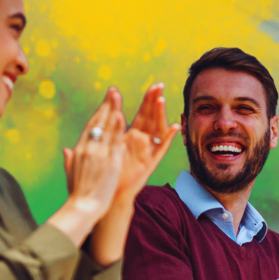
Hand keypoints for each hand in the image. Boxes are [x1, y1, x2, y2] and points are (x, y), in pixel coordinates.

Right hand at [48, 87, 126, 249]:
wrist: (82, 207)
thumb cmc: (77, 195)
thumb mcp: (71, 174)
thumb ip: (70, 160)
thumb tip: (67, 150)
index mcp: (80, 151)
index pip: (90, 128)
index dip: (98, 114)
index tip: (104, 104)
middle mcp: (88, 149)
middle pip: (98, 123)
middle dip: (106, 106)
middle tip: (113, 91)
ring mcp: (98, 154)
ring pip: (106, 128)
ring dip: (112, 110)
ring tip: (117, 96)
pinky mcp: (108, 162)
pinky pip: (114, 142)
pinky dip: (116, 128)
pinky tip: (120, 116)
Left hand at [113, 82, 179, 201]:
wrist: (111, 194)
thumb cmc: (107, 174)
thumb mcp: (103, 149)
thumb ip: (104, 133)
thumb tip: (103, 116)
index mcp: (131, 137)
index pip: (141, 114)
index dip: (146, 100)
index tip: (151, 86)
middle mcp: (142, 143)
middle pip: (150, 118)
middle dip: (154, 101)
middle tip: (159, 85)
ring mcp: (147, 152)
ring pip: (156, 129)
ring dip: (160, 114)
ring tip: (161, 99)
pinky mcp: (150, 163)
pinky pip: (161, 148)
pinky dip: (168, 138)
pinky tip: (175, 127)